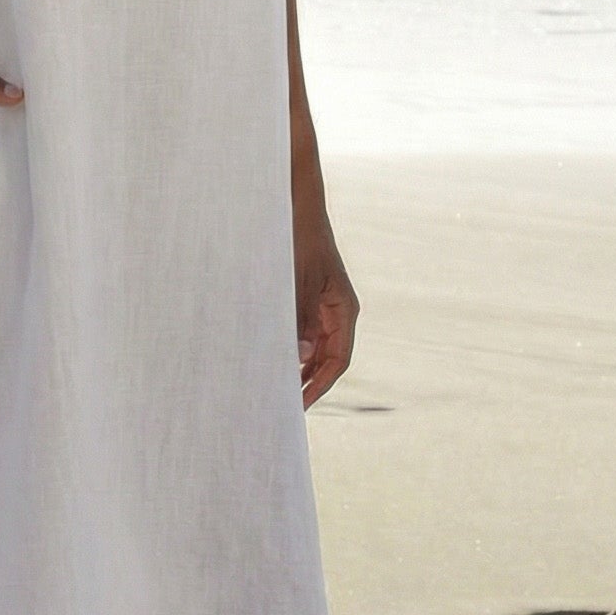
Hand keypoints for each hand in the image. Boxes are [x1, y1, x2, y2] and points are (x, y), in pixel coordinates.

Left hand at [293, 190, 357, 407]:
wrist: (296, 207)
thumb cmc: (300, 240)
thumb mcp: (298, 280)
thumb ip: (301, 318)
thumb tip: (301, 358)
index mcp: (343, 309)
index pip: (338, 360)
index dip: (320, 386)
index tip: (300, 405)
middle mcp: (337, 311)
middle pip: (328, 359)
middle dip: (309, 383)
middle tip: (284, 406)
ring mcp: (323, 306)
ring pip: (315, 349)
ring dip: (299, 369)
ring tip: (275, 389)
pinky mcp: (307, 299)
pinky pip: (303, 333)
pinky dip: (291, 349)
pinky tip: (272, 360)